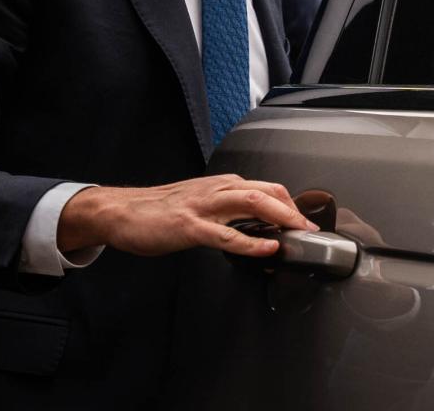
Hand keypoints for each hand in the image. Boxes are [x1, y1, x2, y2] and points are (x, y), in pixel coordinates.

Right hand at [57, 174, 315, 258]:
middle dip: (294, 209)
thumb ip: (225, 211)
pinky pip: (226, 234)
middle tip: (312, 229)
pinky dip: (251, 241)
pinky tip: (267, 247)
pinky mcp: (190, 226)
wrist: (121, 211)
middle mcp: (216, 190)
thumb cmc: (158, 211)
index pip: (265, 188)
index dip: (289, 203)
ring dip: (281, 217)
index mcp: (220, 185)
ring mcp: (203, 206)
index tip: (304, 221)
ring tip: (300, 232)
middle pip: (266, 191)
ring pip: (251, 203)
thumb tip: (253, 227)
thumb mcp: (198, 204)